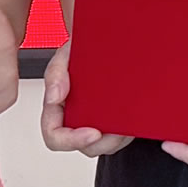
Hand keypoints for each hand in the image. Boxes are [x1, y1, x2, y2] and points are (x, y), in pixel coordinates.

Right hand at [36, 42, 131, 157]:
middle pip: (85, 146)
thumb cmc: (82, 48)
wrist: (105, 40)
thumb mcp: (66, 53)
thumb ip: (55, 73)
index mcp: (57, 106)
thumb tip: (53, 97)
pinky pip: (121, 137)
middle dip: (103, 142)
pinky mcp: (114, 121)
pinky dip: (128, 131)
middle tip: (118, 129)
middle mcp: (75, 118)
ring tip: (127, 119)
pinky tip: (134, 115)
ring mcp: (95, 121)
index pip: (55, 136)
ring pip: (106, 145)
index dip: (72, 140)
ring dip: (118, 137)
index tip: (93, 133)